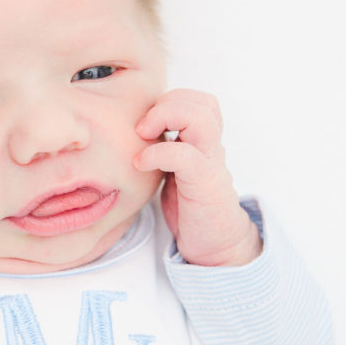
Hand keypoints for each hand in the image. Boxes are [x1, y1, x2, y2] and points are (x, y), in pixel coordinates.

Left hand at [133, 89, 262, 266]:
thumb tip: (130, 132)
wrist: (214, 244)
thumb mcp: (172, 170)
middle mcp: (211, 147)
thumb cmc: (189, 207)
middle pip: (203, 102)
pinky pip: (186, 155)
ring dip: (166, 118)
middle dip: (167, 104)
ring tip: (143, 136)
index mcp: (203, 142)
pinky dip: (158, 152)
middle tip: (143, 128)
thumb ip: (162, 147)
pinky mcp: (205, 184)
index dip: (171, 100)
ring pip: (201, 118)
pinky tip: (141, 163)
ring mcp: (211, 163)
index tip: (146, 123)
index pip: (198, 100)